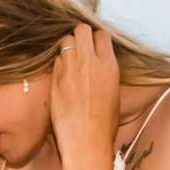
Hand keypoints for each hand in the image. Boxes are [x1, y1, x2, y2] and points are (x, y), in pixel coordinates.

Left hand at [47, 23, 120, 158]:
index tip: (95, 45)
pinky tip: (62, 75)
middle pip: (81, 29)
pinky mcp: (55, 79)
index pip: (101, 35)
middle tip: (80, 46)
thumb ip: (105, 71)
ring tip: (70, 60)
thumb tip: (99, 63)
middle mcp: (89, 61)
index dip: (97, 39)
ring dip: (67, 47)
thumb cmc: (105, 122)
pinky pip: (56, 61)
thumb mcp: (114, 91)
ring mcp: (69, 68)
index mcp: (108, 64)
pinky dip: (59, 64)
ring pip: (65, 41)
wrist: (86, 139)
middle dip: (80, 35)